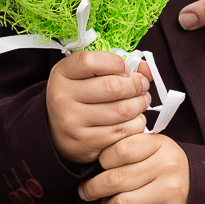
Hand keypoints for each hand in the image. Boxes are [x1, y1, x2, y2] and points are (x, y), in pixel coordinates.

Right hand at [45, 51, 149, 165]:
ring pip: (122, 110)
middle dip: (136, 85)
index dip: (115, 62)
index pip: (90, 61)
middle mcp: (62, 97)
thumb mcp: (85, 75)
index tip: (125, 68)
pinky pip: (124, 131)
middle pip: (112, 87)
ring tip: (141, 101)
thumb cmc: (78, 98)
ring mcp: (72, 122)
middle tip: (142, 86)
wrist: (58, 133)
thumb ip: (114, 66)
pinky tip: (133, 119)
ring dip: (140, 104)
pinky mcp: (86, 142)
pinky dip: (136, 123)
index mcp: (61, 74)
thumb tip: (146, 68)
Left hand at [78, 131, 188, 203]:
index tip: (98, 166)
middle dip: (93, 188)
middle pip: (116, 180)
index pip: (119, 150)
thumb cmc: (162, 162)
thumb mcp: (150, 145)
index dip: (102, 160)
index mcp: (158, 145)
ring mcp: (171, 192)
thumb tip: (92, 165)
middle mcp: (167, 167)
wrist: (199, 182)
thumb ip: (125, 147)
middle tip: (87, 191)